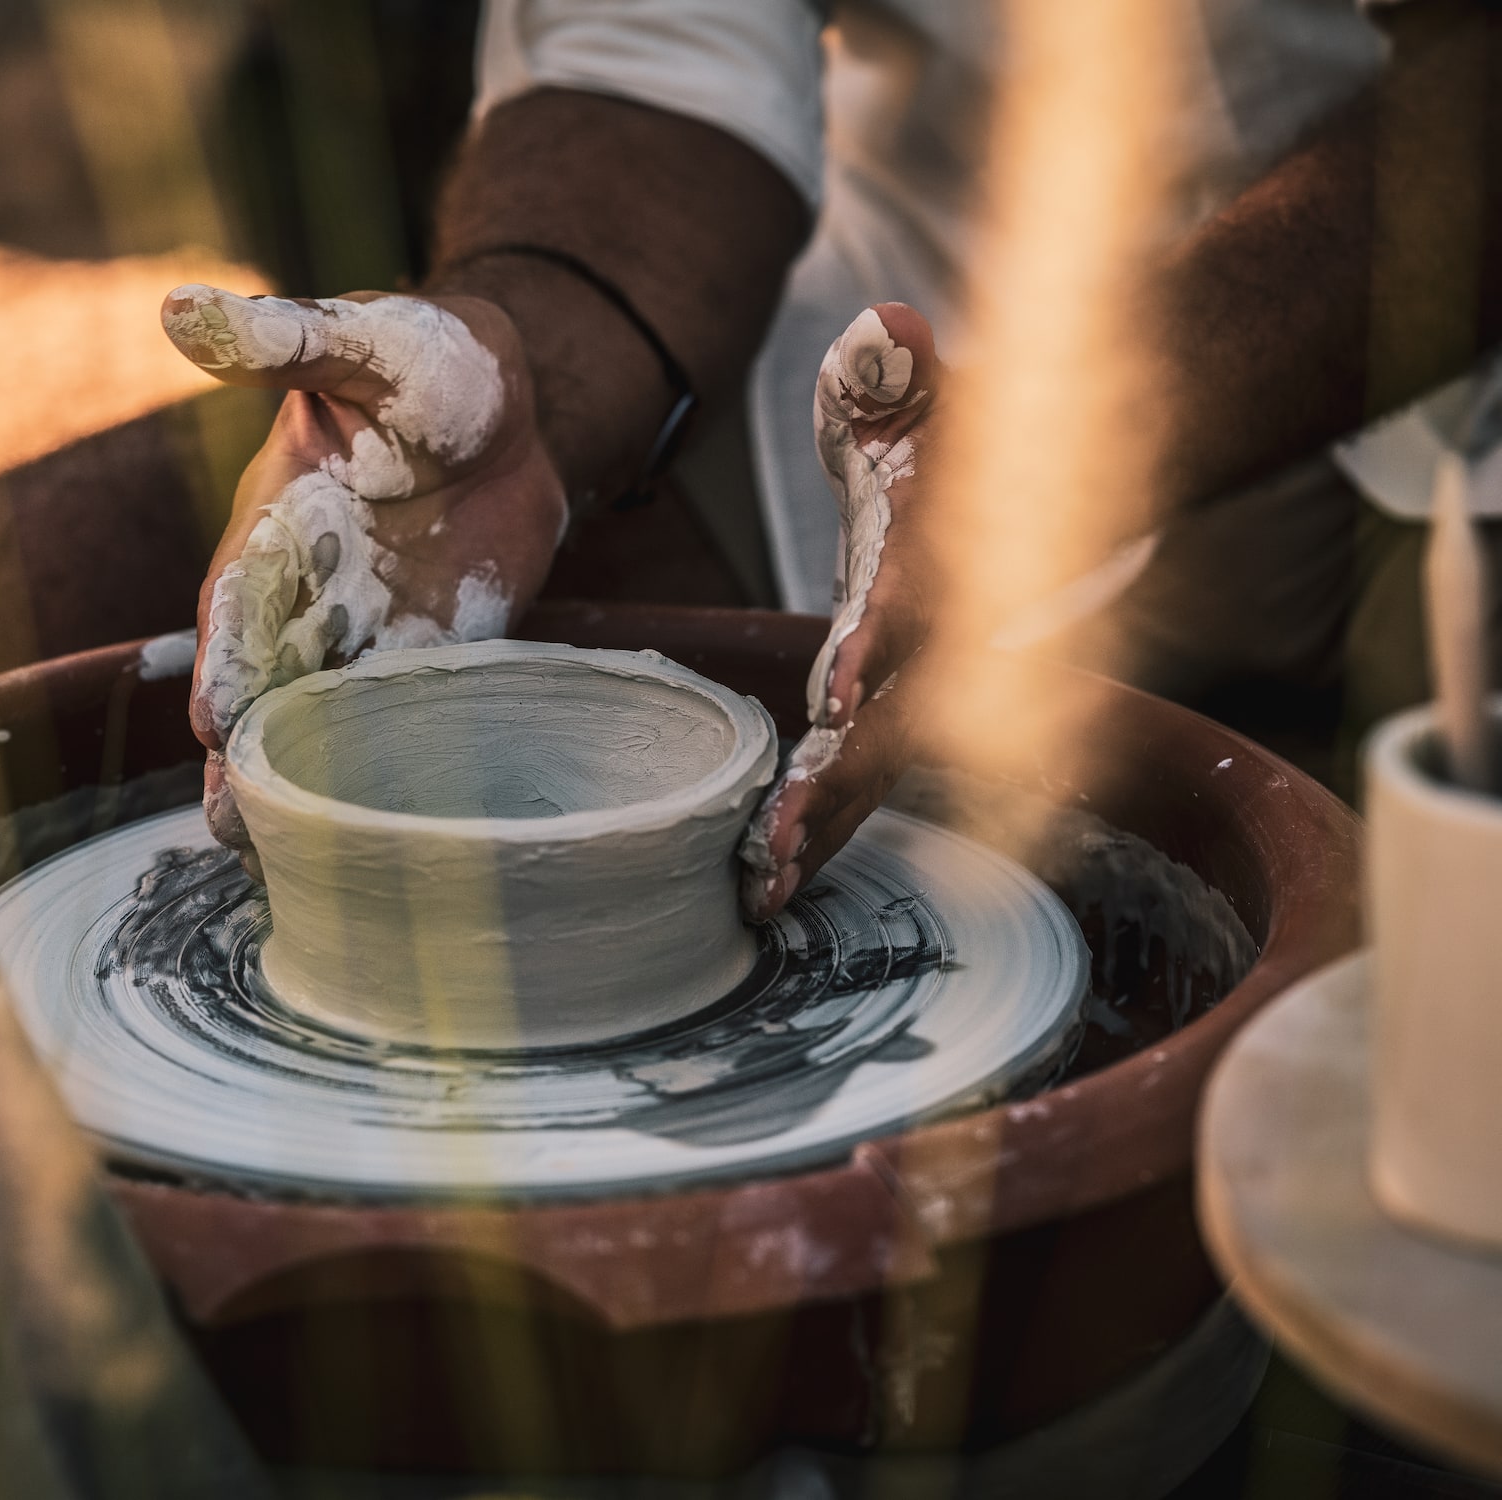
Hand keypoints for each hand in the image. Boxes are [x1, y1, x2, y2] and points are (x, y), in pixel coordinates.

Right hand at [161, 286, 566, 853]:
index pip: (239, 598)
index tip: (213, 712)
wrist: (509, 408)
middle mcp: (304, 593)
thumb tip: (181, 310)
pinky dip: (379, 776)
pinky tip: (368, 837)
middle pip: (265, 683)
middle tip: (229, 824)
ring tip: (274, 855)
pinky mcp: (419, 658)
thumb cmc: (421, 360)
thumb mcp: (360, 343)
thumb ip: (282, 342)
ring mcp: (361, 634)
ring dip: (296, 784)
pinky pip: (392, 725)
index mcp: (272, 523)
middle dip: (245, 751)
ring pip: (318, 723)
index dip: (227, 654)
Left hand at [741, 303, 942, 918]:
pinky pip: (880, 764)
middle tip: (776, 849)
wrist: (1074, 469)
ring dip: (831, 824)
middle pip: (897, 714)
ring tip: (766, 890)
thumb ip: (901, 371)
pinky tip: (782, 878)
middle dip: (840, 782)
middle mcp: (954, 630)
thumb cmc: (982, 431)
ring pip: (887, 760)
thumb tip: (886, 335)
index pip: (913, 602)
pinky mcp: (922, 692)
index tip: (837, 690)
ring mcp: (943, 673)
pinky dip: (838, 820)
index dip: (878, 644)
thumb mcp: (937, 389)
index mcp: (948, 554)